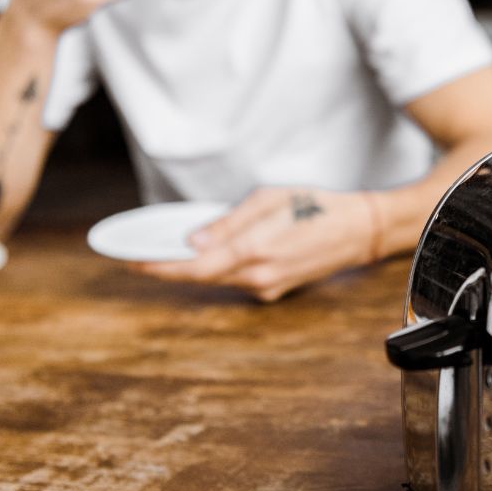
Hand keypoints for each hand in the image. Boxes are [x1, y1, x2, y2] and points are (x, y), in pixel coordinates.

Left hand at [129, 188, 381, 301]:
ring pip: (219, 278)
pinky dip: (219, 267)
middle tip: (140, 254)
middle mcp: (258, 277)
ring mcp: (268, 287)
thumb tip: (193, 241)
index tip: (131, 262)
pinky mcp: (276, 289)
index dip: (160, 267)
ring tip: (170, 251)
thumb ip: (229, 223)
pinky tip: (212, 252)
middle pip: (202, 276)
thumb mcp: (269, 201)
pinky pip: (237, 279)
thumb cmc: (318, 208)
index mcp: (254, 252)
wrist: (360, 231)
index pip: (194, 267)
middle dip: (170, 266)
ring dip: (195, 266)